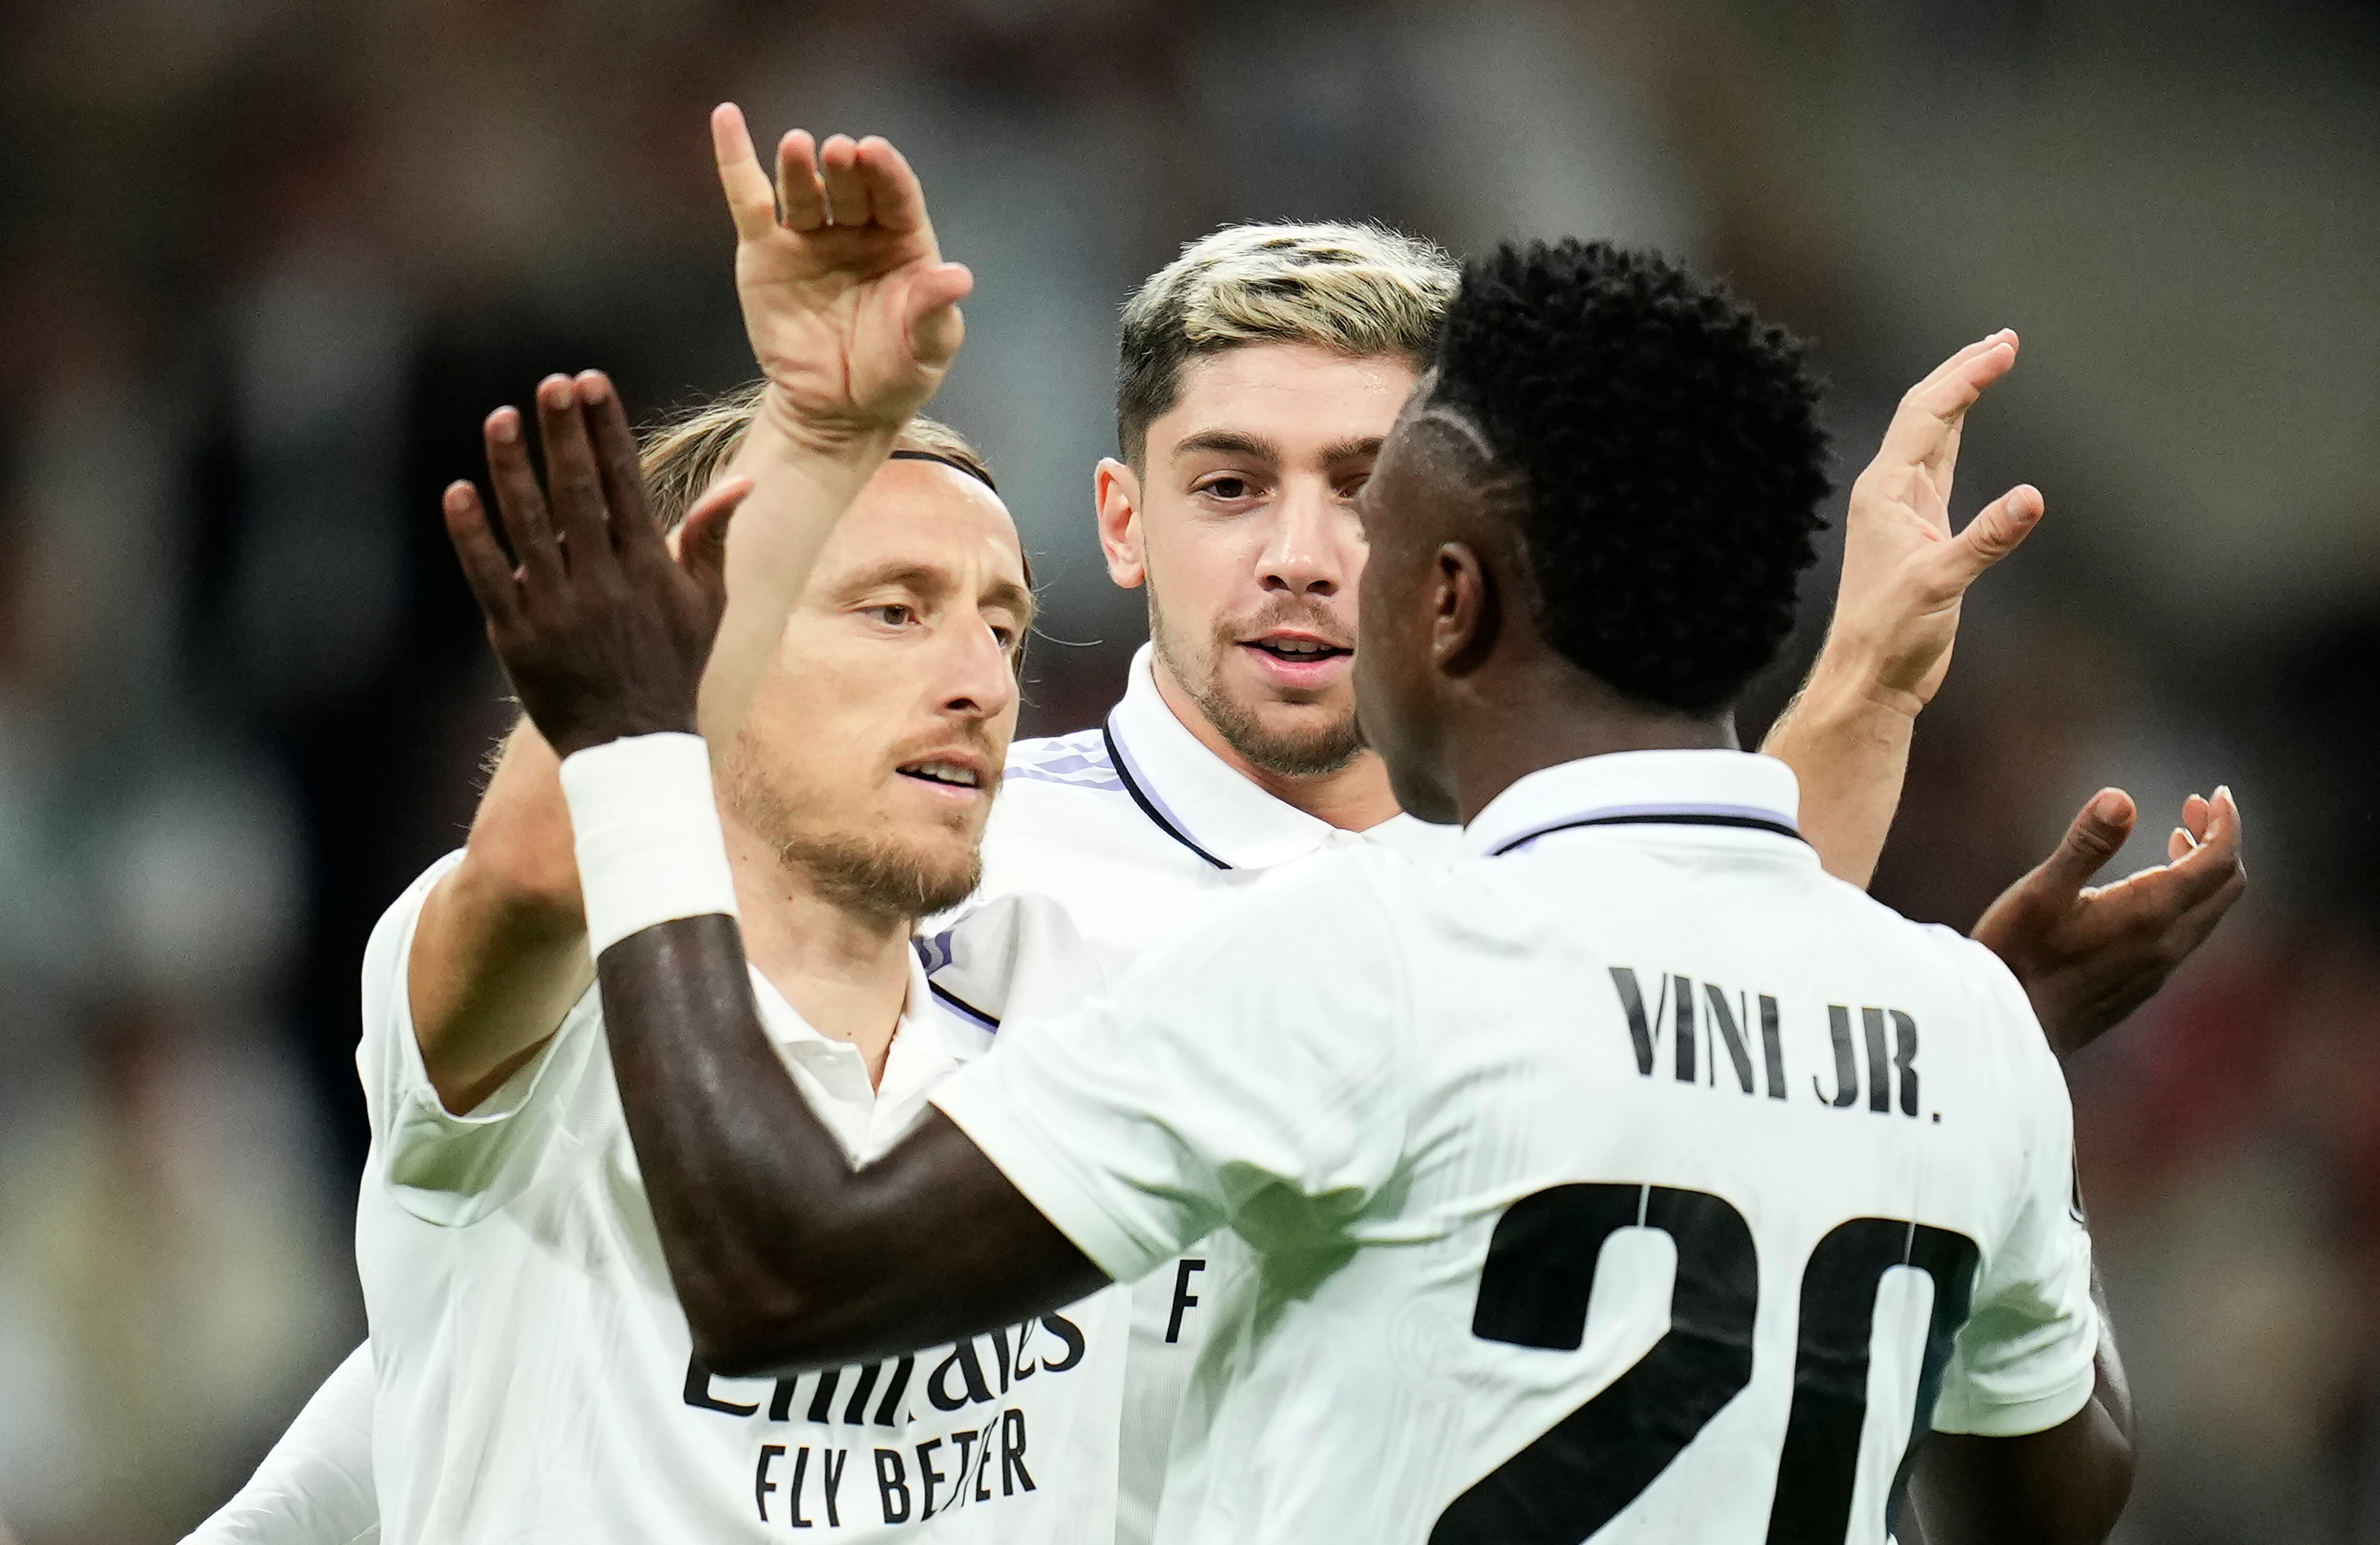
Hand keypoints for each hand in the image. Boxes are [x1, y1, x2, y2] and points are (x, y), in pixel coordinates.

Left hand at [443, 371, 753, 758]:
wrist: (633, 746)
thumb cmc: (671, 665)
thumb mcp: (705, 604)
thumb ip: (712, 539)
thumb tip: (743, 481)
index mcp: (647, 568)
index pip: (626, 482)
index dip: (607, 429)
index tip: (591, 382)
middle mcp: (602, 582)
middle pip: (579, 494)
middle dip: (565, 434)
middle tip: (551, 384)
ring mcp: (557, 609)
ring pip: (529, 528)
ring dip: (514, 470)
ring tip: (502, 418)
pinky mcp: (517, 637)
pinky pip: (488, 579)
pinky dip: (472, 537)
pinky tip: (459, 492)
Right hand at [712, 104, 973, 446]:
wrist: (840, 412)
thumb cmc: (895, 375)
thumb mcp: (927, 350)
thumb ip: (936, 311)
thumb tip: (958, 276)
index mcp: (904, 242)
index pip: (898, 196)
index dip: (888, 173)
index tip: (875, 152)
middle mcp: (858, 229)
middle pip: (852, 188)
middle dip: (846, 169)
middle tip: (841, 151)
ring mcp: (810, 237)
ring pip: (804, 191)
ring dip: (800, 167)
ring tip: (799, 146)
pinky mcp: (766, 252)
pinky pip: (749, 201)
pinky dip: (735, 160)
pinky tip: (726, 119)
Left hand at [1821, 331, 2045, 714]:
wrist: (1869, 677)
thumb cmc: (1890, 634)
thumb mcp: (1939, 584)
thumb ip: (1985, 540)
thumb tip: (2033, 499)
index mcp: (1885, 492)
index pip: (1930, 414)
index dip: (1968, 376)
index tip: (2007, 347)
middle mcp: (1890, 492)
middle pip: (1927, 413)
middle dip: (1963, 372)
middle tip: (2004, 339)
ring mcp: (1903, 509)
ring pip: (1933, 436)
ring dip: (1960, 398)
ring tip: (1990, 363)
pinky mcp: (1919, 531)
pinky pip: (1938, 467)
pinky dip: (1955, 436)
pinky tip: (1966, 423)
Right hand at [1972, 785, 2246, 1056]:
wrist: (2005, 1028)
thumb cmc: (2017, 955)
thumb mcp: (2041, 892)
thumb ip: (2086, 844)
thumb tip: (2122, 798)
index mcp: (2150, 913)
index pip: (2219, 861)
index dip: (2227, 823)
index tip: (2217, 793)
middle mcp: (2166, 943)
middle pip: (2226, 886)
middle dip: (2219, 841)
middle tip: (2194, 808)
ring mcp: (2157, 968)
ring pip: (2208, 912)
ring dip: (2203, 871)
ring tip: (2175, 838)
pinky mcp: (2142, 984)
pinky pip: (2186, 933)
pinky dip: (2186, 899)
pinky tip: (2149, 890)